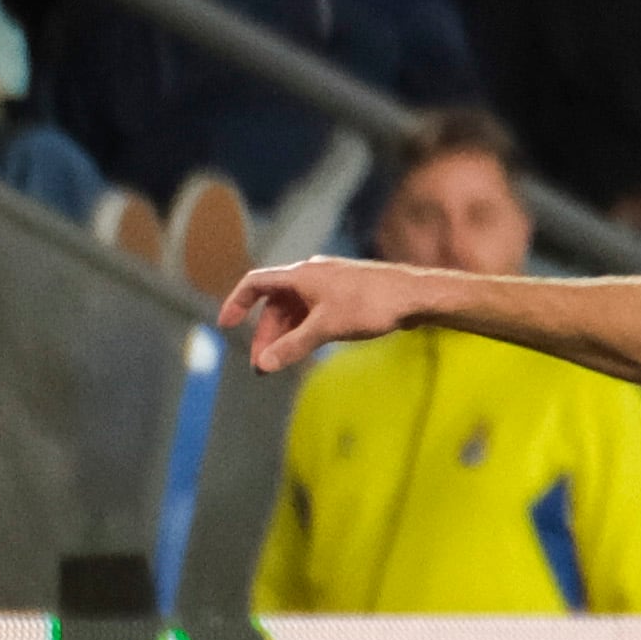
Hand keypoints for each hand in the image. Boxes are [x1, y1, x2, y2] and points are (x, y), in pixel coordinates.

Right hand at [217, 255, 433, 372]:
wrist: (415, 296)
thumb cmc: (372, 305)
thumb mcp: (326, 328)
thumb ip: (293, 346)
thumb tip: (264, 365)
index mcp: (300, 275)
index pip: (255, 284)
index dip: (236, 303)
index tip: (225, 326)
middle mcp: (311, 274)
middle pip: (276, 304)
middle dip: (266, 334)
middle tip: (264, 365)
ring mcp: (329, 284)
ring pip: (297, 309)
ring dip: (286, 334)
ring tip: (283, 362)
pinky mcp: (346, 295)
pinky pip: (315, 311)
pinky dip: (306, 329)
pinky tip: (309, 348)